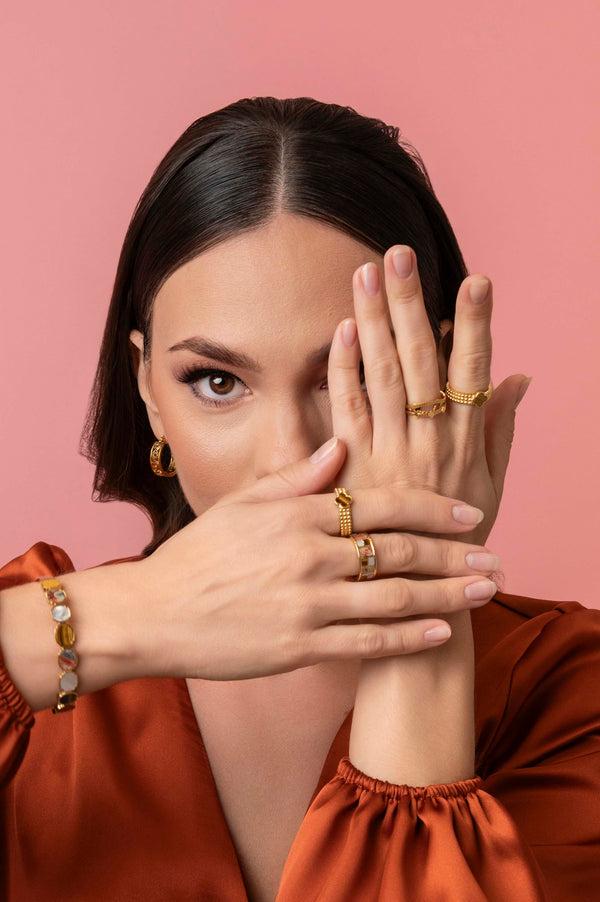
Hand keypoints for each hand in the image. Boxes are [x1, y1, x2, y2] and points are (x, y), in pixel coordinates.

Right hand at [136, 441, 499, 681]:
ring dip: (448, 594)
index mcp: (299, 514)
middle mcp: (310, 555)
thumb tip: (341, 445)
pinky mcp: (301, 645)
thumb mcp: (243, 503)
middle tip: (494, 556)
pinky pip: (368, 641)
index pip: (382, 504)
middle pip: (400, 550)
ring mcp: (308, 603)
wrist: (155, 612)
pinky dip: (410, 637)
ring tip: (485, 590)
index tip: (468, 513)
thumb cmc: (198, 555)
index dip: (433, 508)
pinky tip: (442, 632)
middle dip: (455, 553)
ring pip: (395, 597)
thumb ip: (296, 476)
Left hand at [327, 245, 529, 563]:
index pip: (472, 373)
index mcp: (467, 443)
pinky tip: (344, 331)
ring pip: (382, 377)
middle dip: (412, 305)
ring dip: (375, 323)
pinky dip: (345, 370)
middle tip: (400, 255)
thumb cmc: (456, 541)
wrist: (411, 598)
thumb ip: (502, 429)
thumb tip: (518, 377)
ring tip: (369, 274)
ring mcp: (389, 454)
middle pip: (420, 362)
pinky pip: (348, 411)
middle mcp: (429, 442)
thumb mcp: (491, 486)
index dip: (474, 326)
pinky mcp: (353, 468)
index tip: (475, 280)